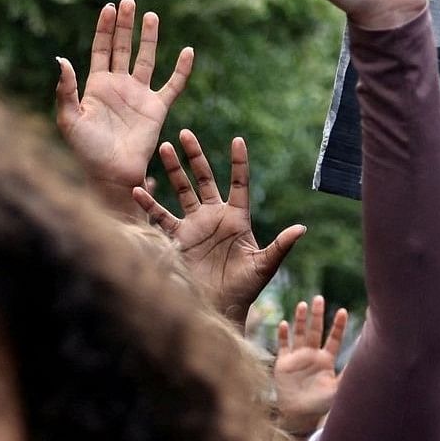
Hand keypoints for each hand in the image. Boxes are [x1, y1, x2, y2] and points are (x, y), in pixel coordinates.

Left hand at [52, 0, 191, 197]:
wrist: (111, 173)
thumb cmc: (86, 150)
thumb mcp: (69, 119)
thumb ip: (65, 90)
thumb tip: (61, 59)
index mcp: (96, 85)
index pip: (101, 49)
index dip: (105, 28)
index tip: (109, 7)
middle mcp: (119, 86)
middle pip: (122, 47)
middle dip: (125, 25)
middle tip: (128, 0)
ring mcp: (139, 95)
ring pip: (146, 59)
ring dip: (149, 38)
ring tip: (151, 16)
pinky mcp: (157, 108)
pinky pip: (173, 85)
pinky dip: (182, 69)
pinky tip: (189, 52)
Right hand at [135, 132, 305, 326]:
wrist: (219, 308)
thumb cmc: (245, 289)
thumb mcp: (264, 266)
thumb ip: (280, 246)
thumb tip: (301, 229)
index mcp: (238, 219)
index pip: (238, 183)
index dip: (238, 162)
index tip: (238, 140)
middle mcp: (215, 217)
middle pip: (204, 179)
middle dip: (194, 157)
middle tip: (184, 132)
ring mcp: (195, 226)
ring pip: (182, 191)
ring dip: (172, 171)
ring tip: (162, 148)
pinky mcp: (178, 239)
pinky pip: (161, 217)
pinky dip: (149, 205)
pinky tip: (138, 190)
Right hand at [272, 294, 348, 435]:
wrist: (299, 416)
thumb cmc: (321, 405)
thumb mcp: (338, 389)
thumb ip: (350, 374)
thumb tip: (369, 361)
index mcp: (326, 360)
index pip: (334, 338)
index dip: (338, 325)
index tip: (344, 311)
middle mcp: (312, 355)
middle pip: (315, 330)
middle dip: (318, 315)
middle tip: (320, 298)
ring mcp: (297, 358)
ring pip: (299, 334)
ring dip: (300, 320)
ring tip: (303, 304)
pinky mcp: (283, 364)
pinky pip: (282, 346)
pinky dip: (282, 335)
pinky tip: (284, 323)